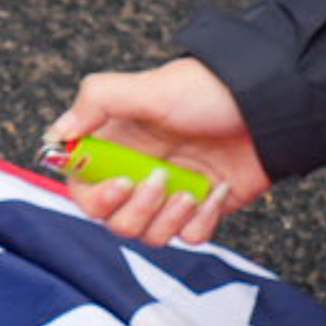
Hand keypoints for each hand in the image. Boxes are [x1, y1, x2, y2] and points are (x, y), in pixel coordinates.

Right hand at [45, 59, 272, 250]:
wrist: (270, 106)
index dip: (94, 195)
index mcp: (118, 144)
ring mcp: (172, 193)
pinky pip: (189, 237)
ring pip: (148, 235)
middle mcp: (139, 171)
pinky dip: (204, 219)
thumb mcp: (148, 88)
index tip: (118, 183)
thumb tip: (56, 134)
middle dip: (135, 209)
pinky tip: (219, 189)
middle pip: (112, 220)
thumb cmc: (207, 91)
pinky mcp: (203, 209)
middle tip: (161, 179)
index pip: (82, 186)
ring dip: (168, 218)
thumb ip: (97, 102)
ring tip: (191, 189)